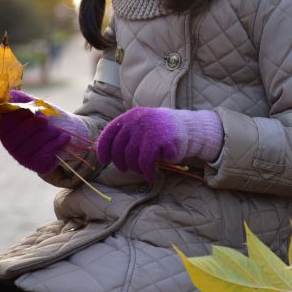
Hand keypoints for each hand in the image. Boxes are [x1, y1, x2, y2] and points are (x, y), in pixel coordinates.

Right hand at [0, 89, 88, 173]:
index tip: (37, 112)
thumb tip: (8, 94)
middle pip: (22, 131)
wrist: (69, 134)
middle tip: (47, 122)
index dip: (25, 113)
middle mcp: (9, 144)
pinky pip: (46, 151)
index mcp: (4, 127)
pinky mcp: (35, 165)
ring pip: (35, 141)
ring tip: (56, 130)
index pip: (8, 119)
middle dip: (39, 123)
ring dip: (51, 132)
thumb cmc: (48, 118)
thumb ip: (21, 99)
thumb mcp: (35, 105)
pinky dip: (58, 142)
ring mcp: (21, 156)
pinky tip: (63, 138)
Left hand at [96, 107, 222, 181]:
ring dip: (137, 169)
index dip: (104, 149)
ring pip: (133, 159)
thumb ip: (126, 134)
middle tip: (128, 169)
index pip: (109, 134)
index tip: (104, 161)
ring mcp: (149, 130)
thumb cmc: (161, 131)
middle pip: (120, 150)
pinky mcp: (160, 140)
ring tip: (144, 171)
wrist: (189, 129)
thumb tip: (102, 151)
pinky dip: (148, 172)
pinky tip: (152, 175)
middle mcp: (138, 121)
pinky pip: (147, 163)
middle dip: (122, 164)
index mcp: (131, 116)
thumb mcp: (141, 125)